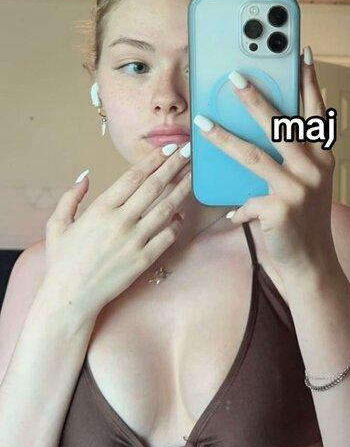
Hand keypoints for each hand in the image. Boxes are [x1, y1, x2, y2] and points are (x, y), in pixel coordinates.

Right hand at [43, 146, 191, 321]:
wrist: (70, 297)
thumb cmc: (62, 261)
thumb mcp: (57, 225)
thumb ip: (71, 197)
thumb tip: (86, 176)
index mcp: (100, 209)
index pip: (133, 177)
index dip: (153, 160)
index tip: (167, 148)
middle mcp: (120, 222)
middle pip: (154, 187)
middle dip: (174, 166)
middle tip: (189, 151)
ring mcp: (134, 241)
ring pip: (166, 209)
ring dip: (182, 190)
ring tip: (193, 176)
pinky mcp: (143, 260)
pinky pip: (167, 237)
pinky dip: (177, 223)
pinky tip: (181, 213)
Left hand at [193, 49, 335, 275]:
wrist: (313, 265)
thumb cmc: (302, 222)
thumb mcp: (306, 184)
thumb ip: (291, 157)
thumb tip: (260, 128)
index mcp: (322, 158)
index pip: (314, 111)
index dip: (308, 81)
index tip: (301, 53)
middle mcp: (315, 168)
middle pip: (280, 124)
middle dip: (255, 97)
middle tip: (234, 76)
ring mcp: (299, 188)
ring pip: (253, 154)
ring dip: (223, 137)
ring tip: (202, 122)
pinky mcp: (282, 209)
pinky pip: (247, 199)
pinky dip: (238, 208)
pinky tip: (232, 216)